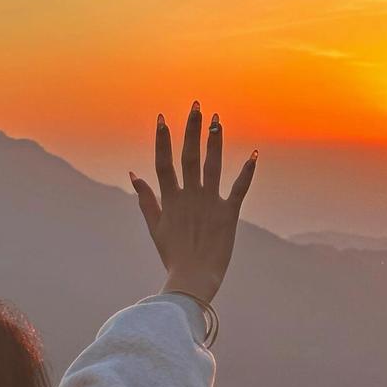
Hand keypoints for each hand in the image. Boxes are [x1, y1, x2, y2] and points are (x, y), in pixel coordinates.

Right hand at [129, 102, 256, 302]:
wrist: (192, 280)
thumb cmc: (173, 256)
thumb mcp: (155, 227)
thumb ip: (146, 199)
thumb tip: (133, 174)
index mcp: (170, 200)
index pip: (163, 163)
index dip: (162, 140)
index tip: (162, 118)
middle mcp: (189, 197)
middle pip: (189, 157)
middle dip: (191, 130)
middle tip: (196, 106)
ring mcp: (209, 204)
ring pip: (212, 166)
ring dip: (214, 142)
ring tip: (217, 120)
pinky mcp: (228, 215)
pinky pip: (238, 189)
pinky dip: (247, 172)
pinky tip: (254, 154)